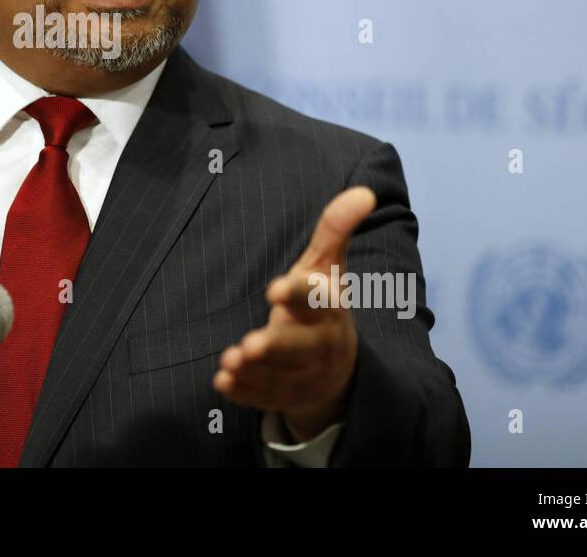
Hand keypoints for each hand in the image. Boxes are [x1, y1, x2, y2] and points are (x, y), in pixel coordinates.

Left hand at [213, 186, 375, 439]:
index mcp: (328, 310)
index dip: (297, 295)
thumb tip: (363, 191)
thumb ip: (335, 231)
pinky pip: (266, 397)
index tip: (274, 289)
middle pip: (300, 347)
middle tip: (251, 344)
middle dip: (277, 346)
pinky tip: (223, 383)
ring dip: (255, 371)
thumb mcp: (326, 269)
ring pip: (280, 375)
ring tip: (230, 360)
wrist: (336, 368)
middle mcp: (320, 344)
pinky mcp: (285, 395)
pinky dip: (245, 392)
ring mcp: (304, 374)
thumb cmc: (320, 307)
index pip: (315, 301)